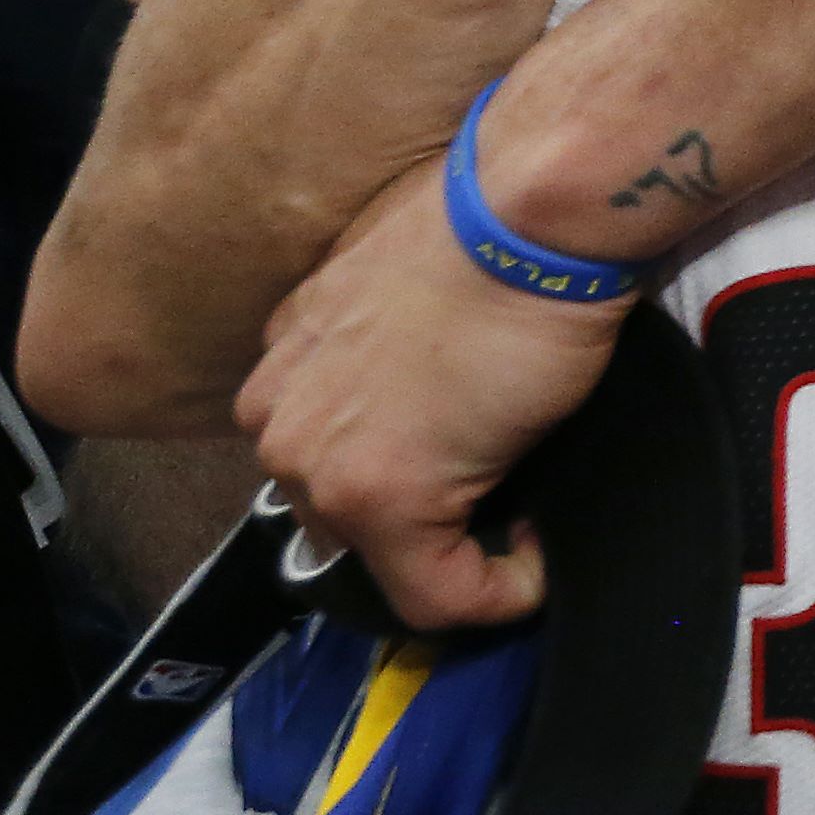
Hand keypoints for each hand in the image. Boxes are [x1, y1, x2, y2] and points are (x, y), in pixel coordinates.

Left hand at [234, 157, 631, 629]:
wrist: (528, 218)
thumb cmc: (492, 231)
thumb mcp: (402, 289)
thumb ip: (382, 352)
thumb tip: (432, 396)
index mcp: (281, 362)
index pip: (327, 459)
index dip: (408, 475)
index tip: (473, 469)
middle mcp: (277, 419)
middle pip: (346, 518)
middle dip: (424, 519)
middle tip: (501, 493)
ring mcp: (322, 466)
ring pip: (385, 561)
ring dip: (457, 553)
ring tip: (522, 516)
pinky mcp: (385, 501)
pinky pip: (439, 596)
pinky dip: (499, 592)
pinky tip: (537, 556)